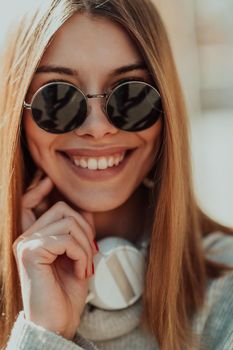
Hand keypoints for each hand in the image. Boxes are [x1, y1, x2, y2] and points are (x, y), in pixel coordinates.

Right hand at [13, 171, 97, 339]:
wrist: (58, 323)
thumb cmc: (66, 293)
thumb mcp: (77, 257)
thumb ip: (78, 233)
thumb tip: (85, 210)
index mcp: (34, 239)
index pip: (28, 203)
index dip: (38, 189)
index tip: (48, 179)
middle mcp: (25, 238)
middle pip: (62, 209)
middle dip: (85, 229)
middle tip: (89, 255)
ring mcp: (25, 244)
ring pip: (68, 222)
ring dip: (85, 245)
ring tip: (85, 267)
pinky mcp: (30, 253)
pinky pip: (66, 239)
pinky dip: (81, 255)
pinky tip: (80, 272)